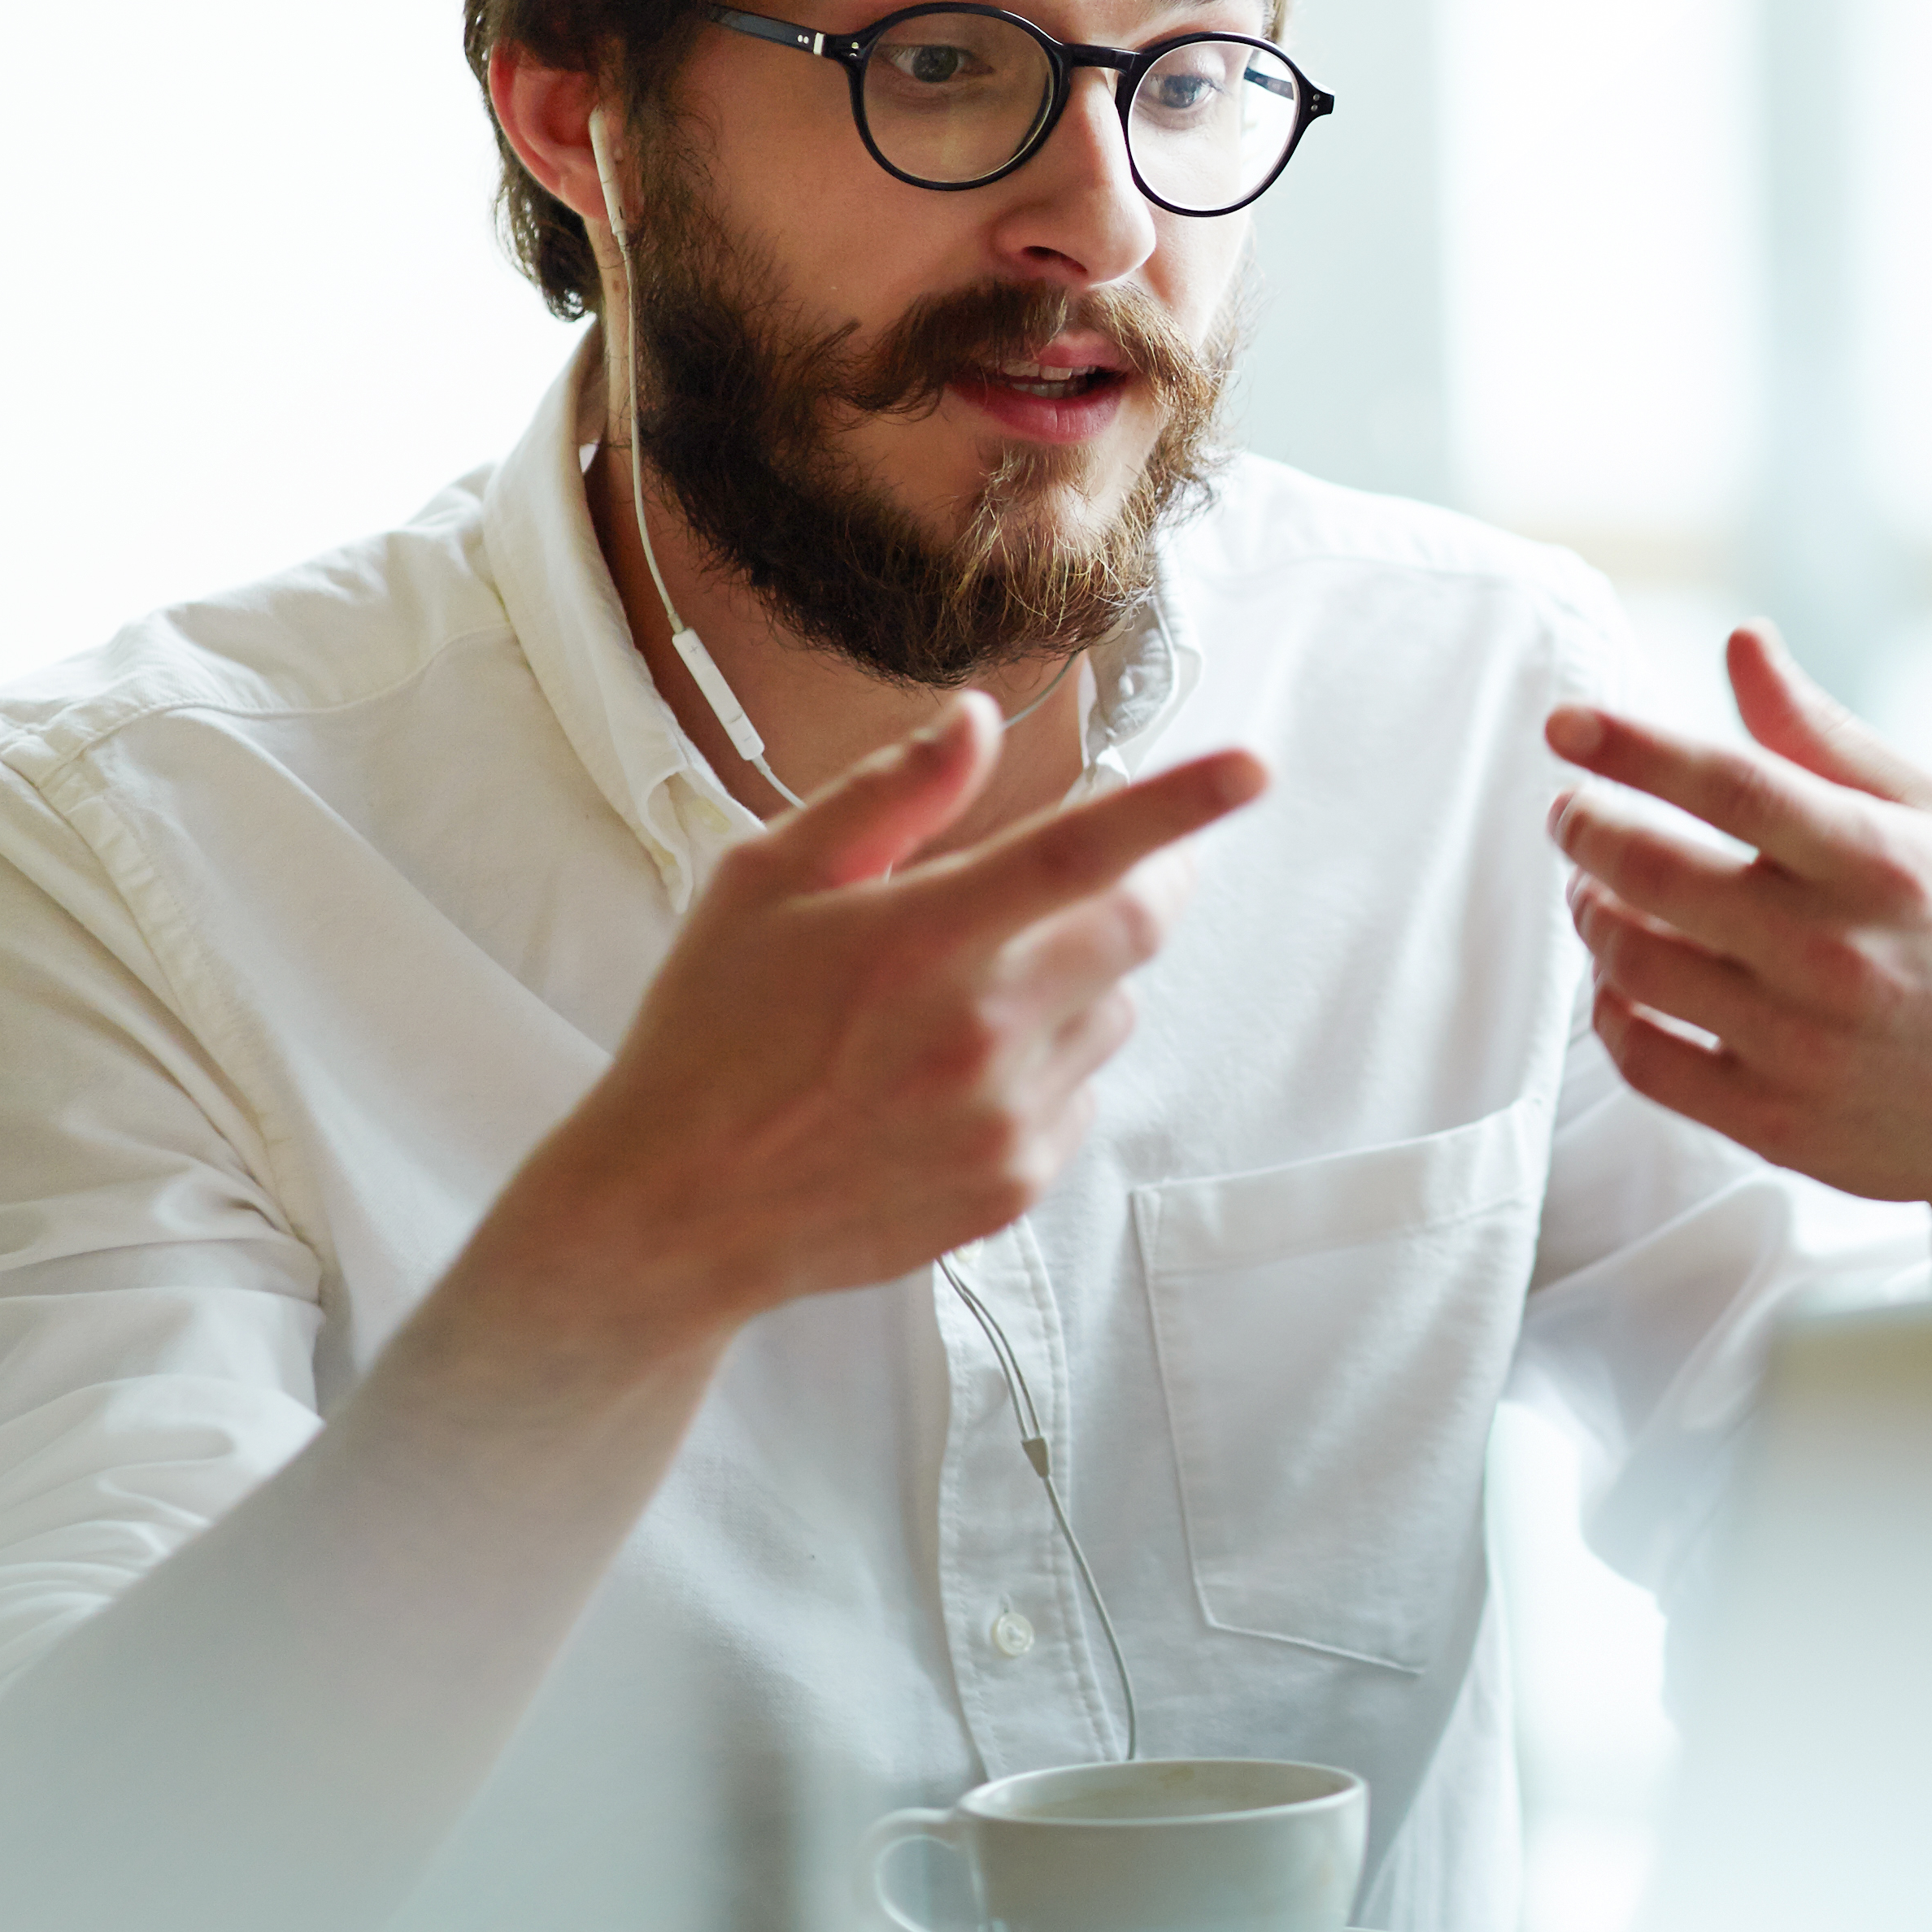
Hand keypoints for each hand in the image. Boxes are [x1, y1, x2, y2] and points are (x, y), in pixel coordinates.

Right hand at [487, 692, 1268, 1342]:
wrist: (679, 1210)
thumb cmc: (711, 1033)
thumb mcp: (766, 883)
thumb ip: (889, 796)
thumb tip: (976, 721)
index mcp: (922, 940)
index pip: (1080, 851)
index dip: (1178, 806)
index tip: (1252, 769)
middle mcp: (981, 1032)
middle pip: (1137, 929)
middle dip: (1154, 877)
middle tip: (1122, 858)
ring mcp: (1006, 1117)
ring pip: (1114, 1009)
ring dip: (1082, 976)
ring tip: (973, 988)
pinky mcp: (1015, 1183)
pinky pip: (1081, 1090)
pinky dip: (1050, 1061)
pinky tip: (956, 1070)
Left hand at [1547, 624, 1931, 1259]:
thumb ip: (1824, 733)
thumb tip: (1742, 641)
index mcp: (1879, 861)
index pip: (1728, 784)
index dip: (1631, 745)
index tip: (1564, 723)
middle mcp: (1835, 952)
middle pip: (1655, 871)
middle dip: (1586, 827)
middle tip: (1573, 813)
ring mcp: (1801, 1045)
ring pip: (1633, 964)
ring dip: (1591, 913)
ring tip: (1596, 890)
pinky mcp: (1774, 1123)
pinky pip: (1644, 1057)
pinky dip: (1610, 1009)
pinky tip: (1622, 979)